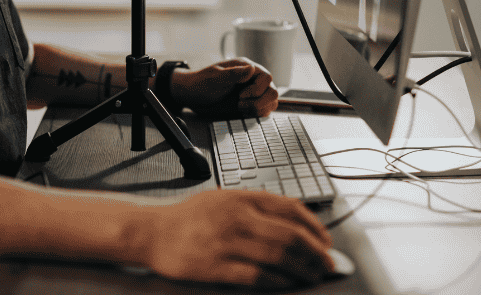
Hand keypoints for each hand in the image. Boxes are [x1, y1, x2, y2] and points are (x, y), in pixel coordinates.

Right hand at [147, 189, 335, 286]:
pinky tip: (287, 284)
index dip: (314, 226)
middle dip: (315, 251)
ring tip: (312, 275)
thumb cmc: (189, 217)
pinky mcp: (215, 267)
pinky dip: (277, 281)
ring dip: (302, 268)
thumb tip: (294, 220)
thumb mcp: (223, 198)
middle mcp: (236, 217)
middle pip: (289, 235)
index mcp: (240, 198)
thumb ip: (255, 205)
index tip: (325, 240)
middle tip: (328, 263)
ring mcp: (226, 242)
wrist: (153, 233)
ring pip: (277, 255)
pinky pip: (256, 276)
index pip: (289, 208)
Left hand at [172, 58, 277, 117]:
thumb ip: (233, 74)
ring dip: (258, 109)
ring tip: (240, 107)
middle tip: (240, 103)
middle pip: (273, 91)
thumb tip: (251, 68)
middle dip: (259, 101)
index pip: (267, 77)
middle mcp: (252, 79)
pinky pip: (265, 110)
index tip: (241, 95)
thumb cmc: (201, 83)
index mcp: (246, 68)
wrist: (192, 96)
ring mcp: (253, 93)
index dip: (257, 89)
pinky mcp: (250, 104)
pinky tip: (242, 112)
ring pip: (271, 102)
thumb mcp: (215, 78)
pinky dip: (257, 114)